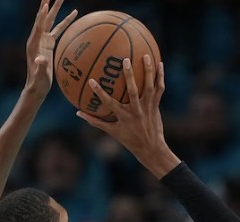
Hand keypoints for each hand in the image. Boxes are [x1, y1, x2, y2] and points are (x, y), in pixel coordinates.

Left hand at [25, 0, 77, 97]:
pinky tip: (74, 14)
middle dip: (49, 6)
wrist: (37, 86)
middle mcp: (37, 39)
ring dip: (56, 9)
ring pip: (51, 21)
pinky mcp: (49, 43)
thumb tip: (40, 59)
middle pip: (44, 19)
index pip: (39, 26)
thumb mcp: (39, 75)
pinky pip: (58, 29)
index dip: (42, 16)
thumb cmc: (38, 82)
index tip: (46, 3)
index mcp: (34, 44)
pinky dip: (65, 21)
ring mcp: (43, 40)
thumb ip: (40, 66)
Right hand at [77, 56, 169, 171]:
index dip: (100, 93)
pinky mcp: (156, 105)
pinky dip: (160, 76)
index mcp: (123, 116)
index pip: (109, 103)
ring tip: (147, 55)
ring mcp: (147, 107)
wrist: (150, 147)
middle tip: (125, 60)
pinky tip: (160, 63)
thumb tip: (79, 113)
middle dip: (129, 76)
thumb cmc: (128, 139)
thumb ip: (96, 121)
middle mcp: (136, 110)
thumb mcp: (111, 131)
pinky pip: (159, 88)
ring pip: (149, 87)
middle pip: (133, 91)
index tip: (92, 81)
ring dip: (148, 71)